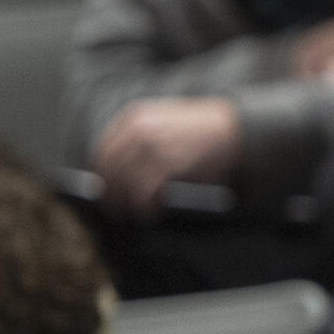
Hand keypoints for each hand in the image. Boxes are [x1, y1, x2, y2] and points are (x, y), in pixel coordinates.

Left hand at [90, 97, 239, 213]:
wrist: (232, 129)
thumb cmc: (201, 131)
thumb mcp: (163, 122)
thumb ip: (140, 138)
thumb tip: (117, 173)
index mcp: (133, 117)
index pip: (102, 152)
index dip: (101, 177)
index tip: (104, 193)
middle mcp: (137, 130)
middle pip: (109, 171)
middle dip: (109, 195)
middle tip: (115, 211)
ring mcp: (151, 146)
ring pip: (123, 183)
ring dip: (125, 204)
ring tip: (131, 215)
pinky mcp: (167, 163)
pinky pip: (143, 192)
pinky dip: (142, 207)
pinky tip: (148, 213)